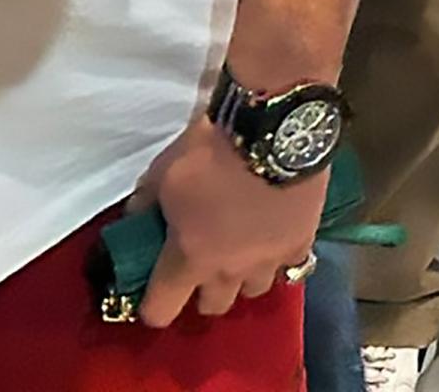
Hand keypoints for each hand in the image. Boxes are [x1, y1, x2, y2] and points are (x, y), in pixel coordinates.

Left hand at [129, 116, 326, 327]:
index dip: (152, 306)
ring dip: (242, 278)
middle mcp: (229, 270)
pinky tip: (274, 239)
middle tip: (200, 264)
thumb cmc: (209, 152)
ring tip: (242, 252)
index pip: (161, 311)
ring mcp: (269, 259)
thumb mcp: (160, 173)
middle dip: (201, 291)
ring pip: (252, 291)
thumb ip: (145, 204)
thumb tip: (137, 217)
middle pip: (213, 307)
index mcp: (189, 259)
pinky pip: (289, 266)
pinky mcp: (301, 241)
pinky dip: (278, 259)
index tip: (153, 291)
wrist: (271, 127)